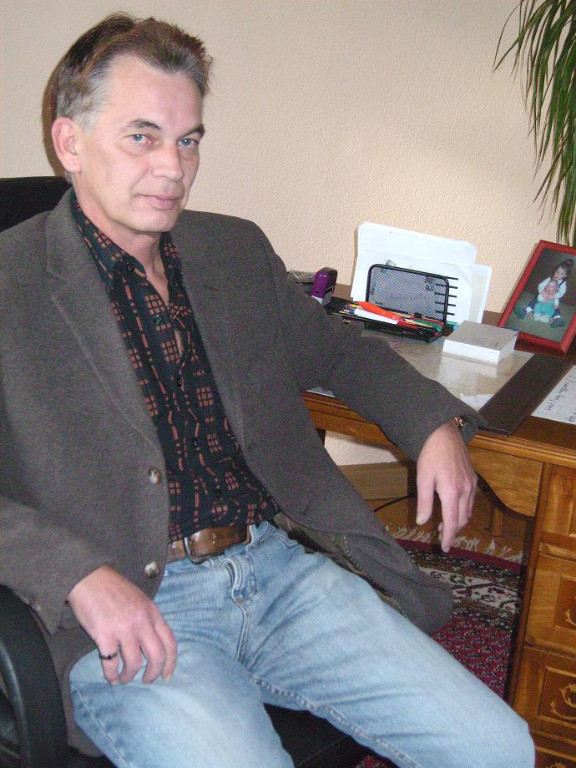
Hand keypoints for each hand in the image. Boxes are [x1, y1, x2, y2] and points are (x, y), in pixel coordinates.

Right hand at [67, 565, 176, 684]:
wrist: (89, 578)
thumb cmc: (113, 588)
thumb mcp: (140, 599)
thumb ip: (148, 618)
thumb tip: (153, 642)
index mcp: (152, 612)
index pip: (170, 642)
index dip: (171, 662)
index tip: (167, 676)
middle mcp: (142, 622)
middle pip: (157, 656)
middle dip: (154, 674)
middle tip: (147, 681)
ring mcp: (124, 629)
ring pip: (134, 663)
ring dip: (129, 676)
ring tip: (124, 679)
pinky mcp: (104, 635)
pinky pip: (111, 663)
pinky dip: (111, 675)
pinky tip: (110, 677)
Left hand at [415, 420, 476, 552]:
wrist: (443, 433)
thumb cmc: (430, 455)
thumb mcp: (422, 479)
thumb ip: (424, 502)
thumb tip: (422, 522)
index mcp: (451, 492)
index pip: (452, 522)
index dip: (449, 537)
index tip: (446, 548)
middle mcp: (465, 490)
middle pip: (462, 519)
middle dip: (453, 530)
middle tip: (441, 535)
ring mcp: (472, 484)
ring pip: (468, 511)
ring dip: (459, 521)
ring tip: (445, 524)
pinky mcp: (473, 478)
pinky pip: (471, 501)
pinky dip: (464, 510)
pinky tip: (454, 508)